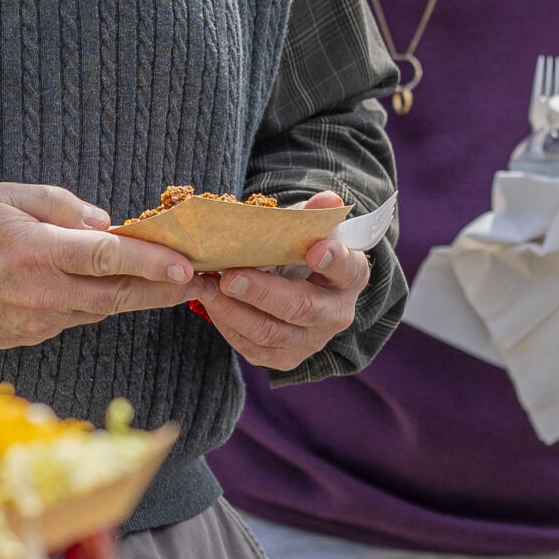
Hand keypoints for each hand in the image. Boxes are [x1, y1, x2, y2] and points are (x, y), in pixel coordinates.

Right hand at [0, 181, 195, 348]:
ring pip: (100, 310)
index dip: (151, 262)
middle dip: (164, 289)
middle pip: (117, 294)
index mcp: (37, 250)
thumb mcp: (4, 196)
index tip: (186, 266)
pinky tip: (117, 291)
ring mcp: (35, 321)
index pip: (107, 257)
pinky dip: (98, 305)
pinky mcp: (29, 337)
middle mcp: (41, 292)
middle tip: (202, 282)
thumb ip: (60, 205)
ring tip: (175, 286)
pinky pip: (75, 319)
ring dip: (138, 299)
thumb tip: (107, 224)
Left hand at [190, 190, 370, 372]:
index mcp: (350, 277)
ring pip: (271, 333)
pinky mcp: (284, 359)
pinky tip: (211, 304)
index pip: (348, 269)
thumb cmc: (303, 252)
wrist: (298, 288)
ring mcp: (311, 341)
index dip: (333, 260)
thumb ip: (314, 215)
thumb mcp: (310, 229)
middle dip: (262, 293)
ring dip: (234, 310)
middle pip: (302, 308)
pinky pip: (253, 348)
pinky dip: (228, 325)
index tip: (316, 250)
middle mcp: (336, 315)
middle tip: (230, 276)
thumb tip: (328, 200)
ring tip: (208, 288)